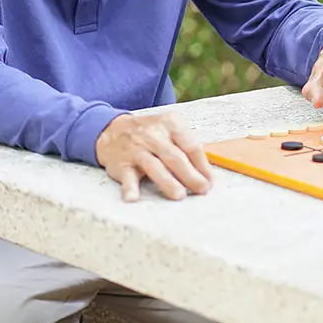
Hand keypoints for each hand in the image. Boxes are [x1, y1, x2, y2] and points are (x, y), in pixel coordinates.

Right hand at [95, 111, 212, 201]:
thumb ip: (186, 146)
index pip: (191, 145)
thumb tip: (206, 173)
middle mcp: (153, 135)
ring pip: (154, 166)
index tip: (210, 181)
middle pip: (175, 157)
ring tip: (179, 195)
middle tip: (202, 190)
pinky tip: (133, 198)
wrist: (112, 130)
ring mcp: (136, 149)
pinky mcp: (121, 164)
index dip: (203, 165)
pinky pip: (127, 177)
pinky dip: (129, 188)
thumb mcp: (169, 129)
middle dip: (191, 175)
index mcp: (170, 124)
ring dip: (168, 182)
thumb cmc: (150, 134)